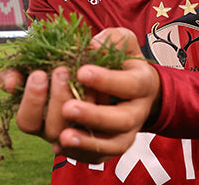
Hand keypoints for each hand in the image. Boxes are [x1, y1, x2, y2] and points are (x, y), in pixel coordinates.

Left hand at [12, 27, 161, 163]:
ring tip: (62, 135)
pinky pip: (92, 158)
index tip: (82, 71)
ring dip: (84, 142)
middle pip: (120, 122)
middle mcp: (134, 113)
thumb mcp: (122, 42)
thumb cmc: (120, 62)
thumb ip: (111, 39)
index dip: (107, 80)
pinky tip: (58, 147)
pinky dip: (75, 154)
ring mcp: (120, 134)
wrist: (132, 90)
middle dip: (93, 116)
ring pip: (107, 146)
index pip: (130, 85)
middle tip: (68, 107)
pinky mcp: (104, 148)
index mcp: (141, 84)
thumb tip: (92, 45)